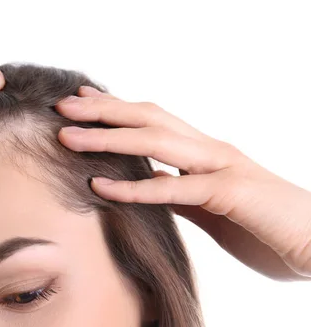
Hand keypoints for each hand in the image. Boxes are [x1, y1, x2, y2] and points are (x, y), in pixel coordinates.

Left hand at [56, 86, 310, 280]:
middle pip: (147, 119)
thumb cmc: (264, 226)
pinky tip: (100, 185)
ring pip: (156, 142)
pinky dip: (135, 187)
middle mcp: (209, 151)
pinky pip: (175, 189)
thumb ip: (179, 192)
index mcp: (204, 152)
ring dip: (107, 138)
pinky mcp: (229, 195)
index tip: (80, 100)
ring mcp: (220, 168)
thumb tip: (149, 182)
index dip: (115, 108)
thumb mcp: (210, 207)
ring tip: (67, 137)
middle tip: (62, 107)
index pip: (152, 120)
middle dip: (102, 111)